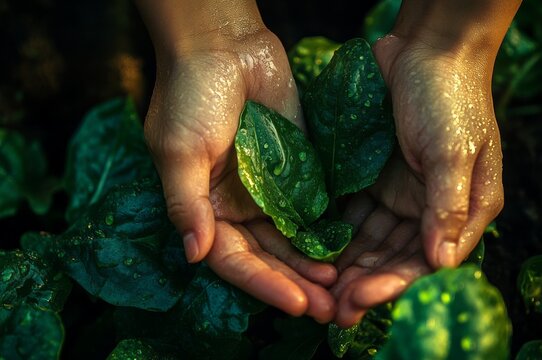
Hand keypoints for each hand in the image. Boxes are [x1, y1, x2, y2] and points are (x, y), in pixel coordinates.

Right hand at [143, 29, 335, 321]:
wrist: (225, 46)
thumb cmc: (190, 94)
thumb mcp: (179, 150)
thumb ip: (188, 203)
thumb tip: (194, 254)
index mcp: (206, 209)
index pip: (234, 260)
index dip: (264, 284)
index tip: (297, 303)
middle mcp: (237, 207)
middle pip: (268, 258)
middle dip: (296, 284)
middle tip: (330, 310)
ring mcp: (269, 191)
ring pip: (293, 240)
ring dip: (315, 265)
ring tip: (344, 289)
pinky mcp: (296, 171)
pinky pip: (312, 208)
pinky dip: (326, 231)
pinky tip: (348, 249)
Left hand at [331, 34, 504, 326]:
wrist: (426, 49)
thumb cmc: (450, 98)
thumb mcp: (454, 153)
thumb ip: (448, 208)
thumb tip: (442, 263)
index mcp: (466, 210)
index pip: (428, 260)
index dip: (394, 284)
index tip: (359, 299)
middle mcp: (434, 209)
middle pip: (397, 257)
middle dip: (366, 282)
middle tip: (331, 307)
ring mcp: (403, 195)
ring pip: (373, 242)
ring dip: (349, 265)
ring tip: (318, 288)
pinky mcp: (376, 179)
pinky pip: (356, 215)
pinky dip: (338, 234)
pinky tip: (315, 251)